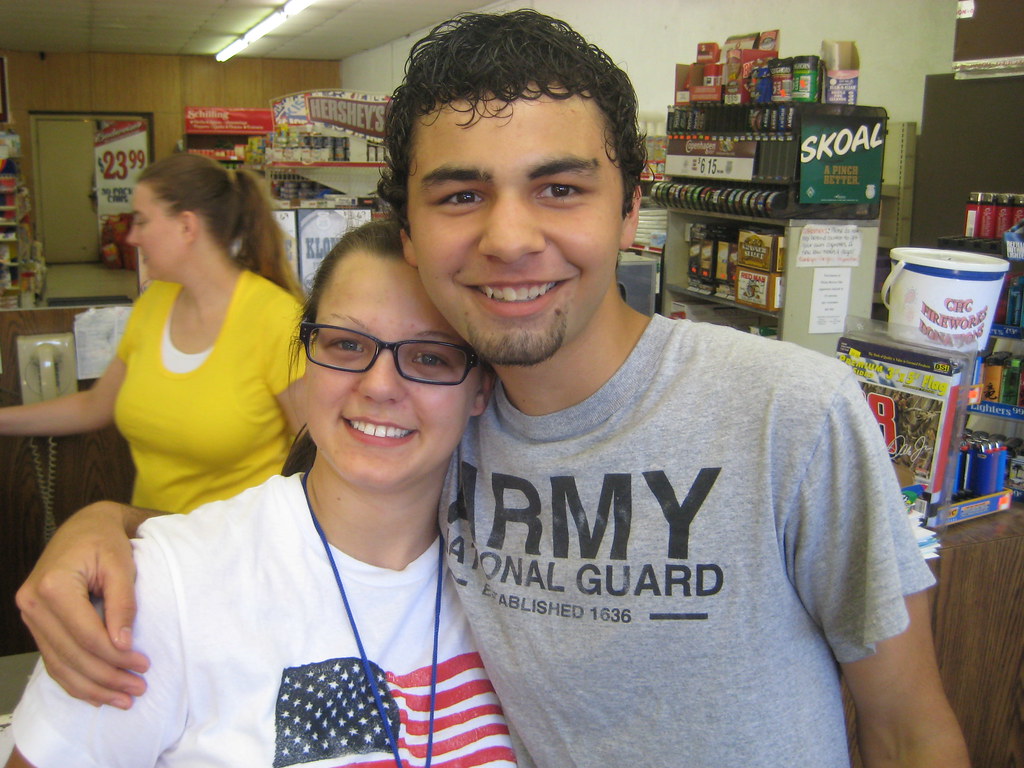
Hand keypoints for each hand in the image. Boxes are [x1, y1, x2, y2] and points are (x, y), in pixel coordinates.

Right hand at [16, 501, 150, 709]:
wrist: (83, 528)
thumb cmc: (105, 542)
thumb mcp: (122, 565)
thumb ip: (123, 603)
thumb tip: (123, 644)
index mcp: (53, 586)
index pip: (86, 634)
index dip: (116, 656)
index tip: (144, 665)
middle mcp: (33, 604)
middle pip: (72, 654)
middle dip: (107, 677)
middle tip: (138, 689)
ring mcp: (30, 616)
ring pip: (60, 664)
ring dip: (92, 687)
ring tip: (123, 699)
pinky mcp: (36, 624)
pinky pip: (53, 660)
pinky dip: (75, 681)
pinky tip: (97, 694)